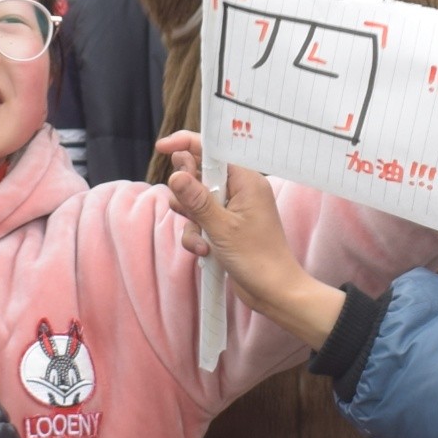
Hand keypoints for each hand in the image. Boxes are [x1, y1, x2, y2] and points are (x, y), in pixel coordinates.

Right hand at [164, 139, 345, 346]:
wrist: (274, 292)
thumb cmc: (258, 259)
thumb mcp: (222, 228)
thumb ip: (198, 200)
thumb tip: (176, 174)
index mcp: (246, 181)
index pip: (213, 150)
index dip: (188, 145)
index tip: (163, 148)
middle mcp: (239, 190)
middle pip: (199, 174)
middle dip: (186, 193)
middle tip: (188, 208)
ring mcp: (231, 209)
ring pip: (195, 201)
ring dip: (191, 221)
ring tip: (202, 238)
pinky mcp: (225, 227)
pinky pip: (200, 221)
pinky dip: (197, 235)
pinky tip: (204, 251)